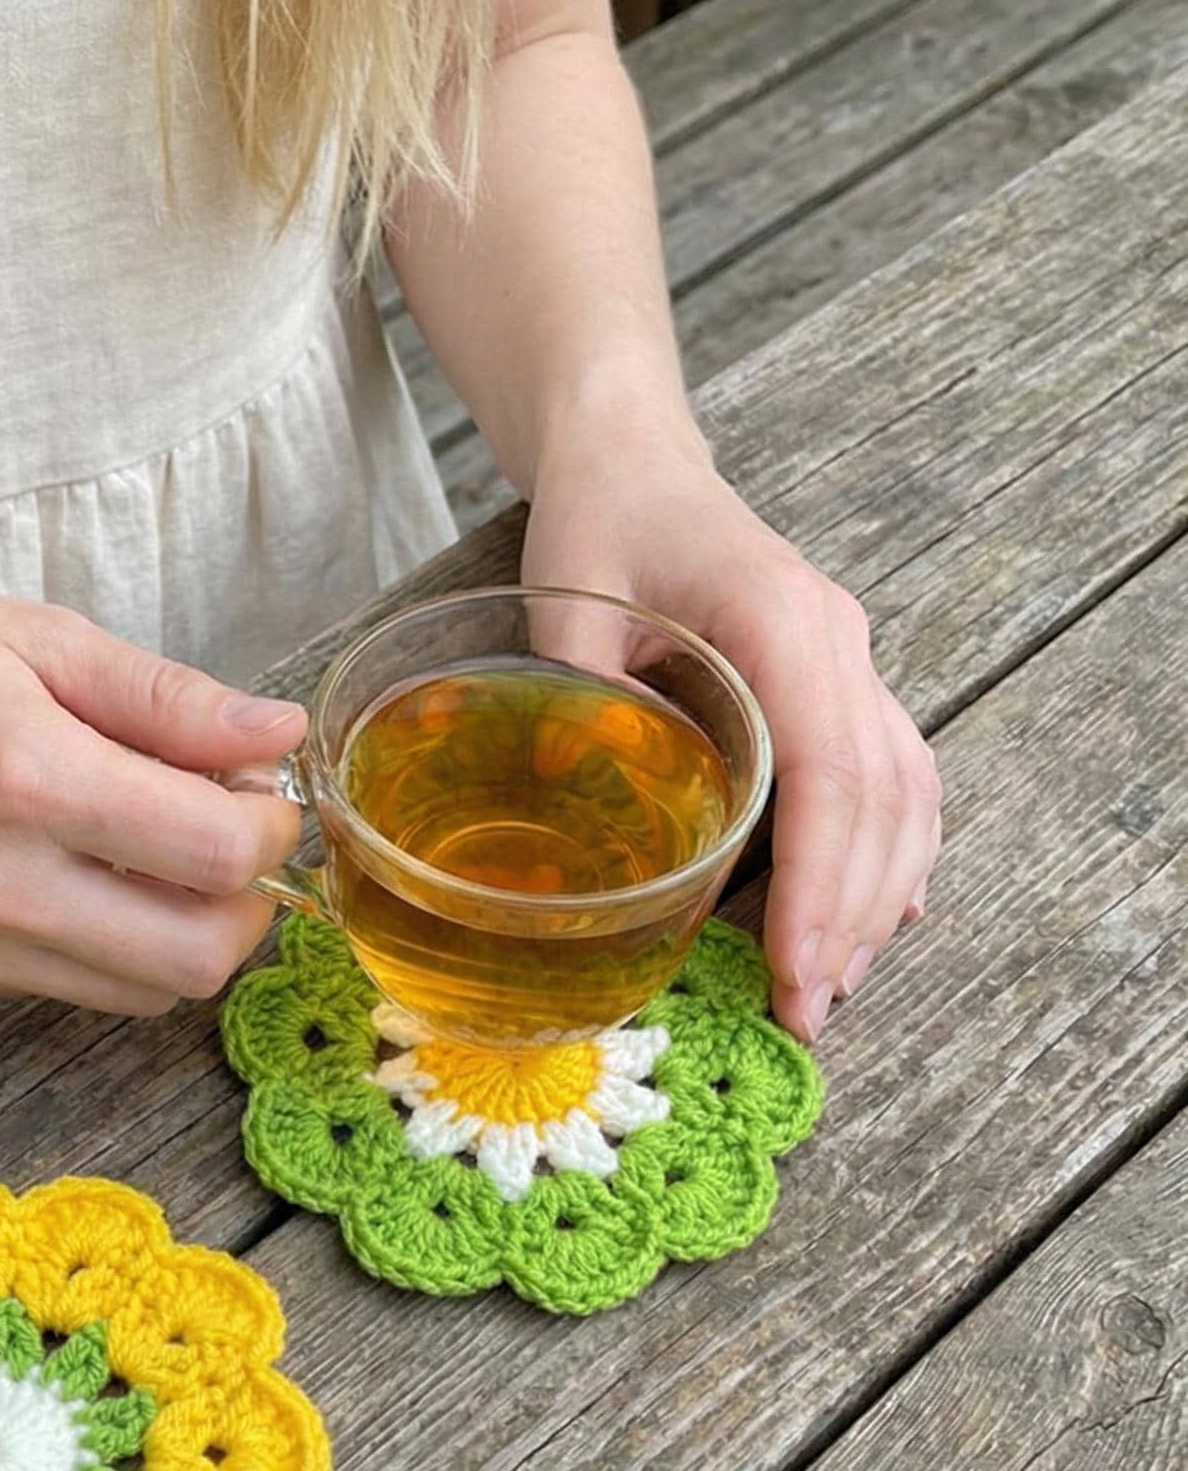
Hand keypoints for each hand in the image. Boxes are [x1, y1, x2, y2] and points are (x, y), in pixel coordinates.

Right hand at [0, 567, 305, 1013]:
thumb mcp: (41, 636)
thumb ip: (169, 699)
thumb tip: (278, 735)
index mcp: (23, 777)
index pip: (214, 855)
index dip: (272, 825)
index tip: (259, 785)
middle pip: (196, 960)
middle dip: (248, 903)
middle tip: (229, 835)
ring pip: (146, 993)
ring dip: (188, 933)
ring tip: (160, 851)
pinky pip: (78, 987)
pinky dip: (116, 943)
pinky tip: (87, 870)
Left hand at [521, 418, 940, 1039]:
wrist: (634, 458)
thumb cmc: (599, 520)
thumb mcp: (568, 599)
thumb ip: (579, 701)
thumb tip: (574, 821)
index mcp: (777, 620)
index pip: (829, 769)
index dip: (822, 880)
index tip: (801, 968)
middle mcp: (835, 642)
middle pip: (881, 798)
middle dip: (851, 916)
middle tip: (808, 1013)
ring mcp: (845, 660)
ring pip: (901, 794)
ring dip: (876, 897)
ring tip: (831, 987)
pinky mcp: (832, 681)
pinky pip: (886, 775)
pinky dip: (883, 854)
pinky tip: (868, 919)